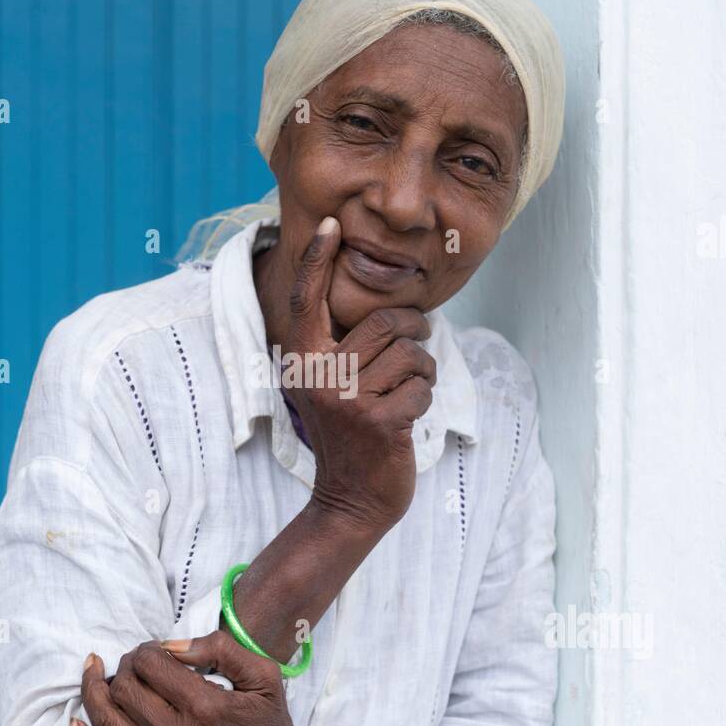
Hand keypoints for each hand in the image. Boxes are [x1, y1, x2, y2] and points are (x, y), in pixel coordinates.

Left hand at [71, 633, 347, 725]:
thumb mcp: (263, 675)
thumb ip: (220, 648)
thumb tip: (171, 646)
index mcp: (207, 707)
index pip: (150, 664)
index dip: (145, 650)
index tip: (154, 652)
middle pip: (125, 689)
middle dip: (124, 667)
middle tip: (133, 664)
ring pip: (108, 723)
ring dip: (95, 693)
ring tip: (96, 676)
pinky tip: (76, 723)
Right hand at [283, 217, 436, 531]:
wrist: (349, 502)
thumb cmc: (348, 435)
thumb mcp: (328, 388)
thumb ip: (339, 348)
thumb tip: (381, 304)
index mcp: (301, 360)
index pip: (309, 298)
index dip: (320, 259)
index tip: (333, 223)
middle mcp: (317, 375)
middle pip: (382, 321)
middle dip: (413, 329)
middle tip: (416, 345)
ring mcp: (346, 399)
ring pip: (409, 352)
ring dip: (422, 371)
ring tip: (408, 390)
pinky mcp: (378, 420)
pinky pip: (421, 387)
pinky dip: (424, 400)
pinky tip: (407, 419)